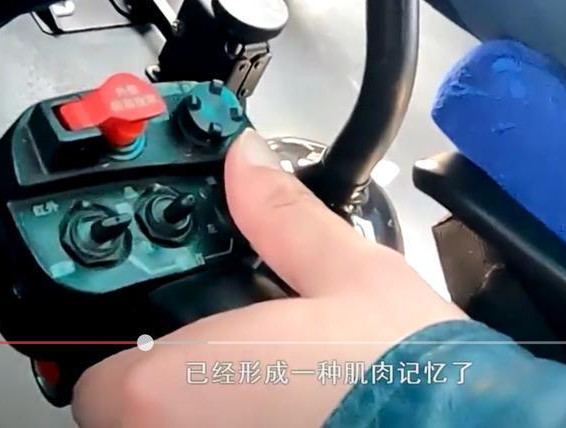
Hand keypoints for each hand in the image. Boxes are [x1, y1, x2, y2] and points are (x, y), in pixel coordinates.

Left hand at [72, 130, 465, 426]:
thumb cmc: (403, 372)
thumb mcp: (341, 270)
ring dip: (205, 413)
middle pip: (136, 418)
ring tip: (263, 391)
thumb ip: (276, 214)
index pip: (98, 385)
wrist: (467, 426)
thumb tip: (248, 164)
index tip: (170, 342)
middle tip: (229, 364)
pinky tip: (285, 416)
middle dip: (173, 387)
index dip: (133, 357)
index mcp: (168, 391)